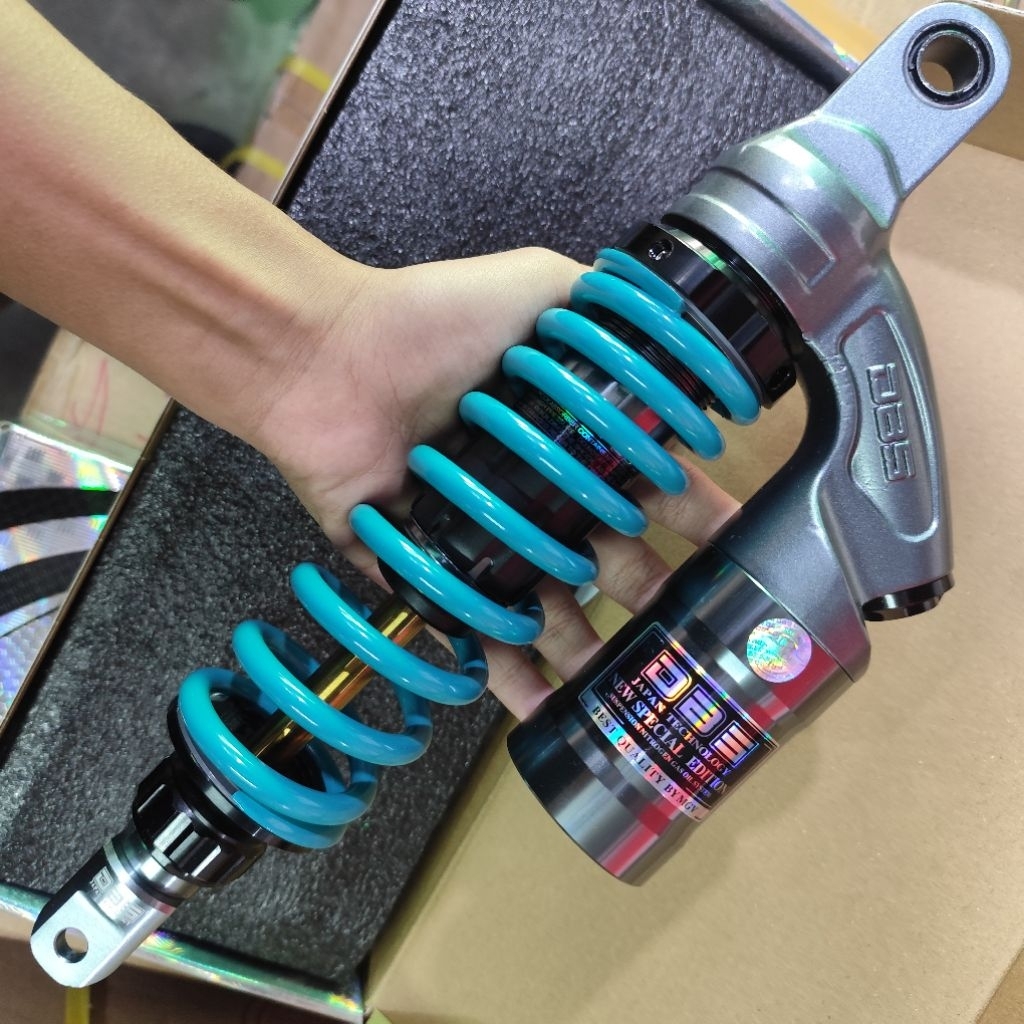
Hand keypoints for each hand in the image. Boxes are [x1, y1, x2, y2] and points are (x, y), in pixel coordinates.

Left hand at [249, 247, 738, 718]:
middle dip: (652, 596)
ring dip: (589, 651)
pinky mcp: (432, 572)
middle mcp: (532, 493)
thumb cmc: (433, 318)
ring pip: (550, 607)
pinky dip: (508, 677)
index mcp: (565, 438)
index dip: (696, 515)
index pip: (646, 486)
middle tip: (694, 635)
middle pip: (607, 557)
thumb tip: (675, 323)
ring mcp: (483, 537)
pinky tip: (547, 712)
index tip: (740, 546)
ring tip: (632, 694)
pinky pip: (476, 633)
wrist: (331, 359)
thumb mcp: (539, 284)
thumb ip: (607, 304)